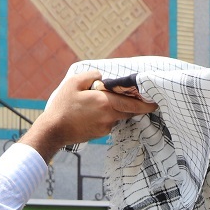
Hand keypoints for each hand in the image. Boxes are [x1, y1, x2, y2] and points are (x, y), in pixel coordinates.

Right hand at [19, 71, 157, 161]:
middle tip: (142, 100)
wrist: (53, 131)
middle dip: (136, 106)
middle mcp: (109, 116)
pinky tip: (94, 113)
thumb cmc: (62, 106)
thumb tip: (101, 77)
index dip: (146, 103)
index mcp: (105, 102)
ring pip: (118, 116)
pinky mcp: (100, 134)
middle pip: (129, 111)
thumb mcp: (73, 82)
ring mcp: (105, 127)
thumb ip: (92, 76)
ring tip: (105, 103)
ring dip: (117, 110)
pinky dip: (107, 117)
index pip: (133, 104)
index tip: (155, 102)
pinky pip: (109, 123)